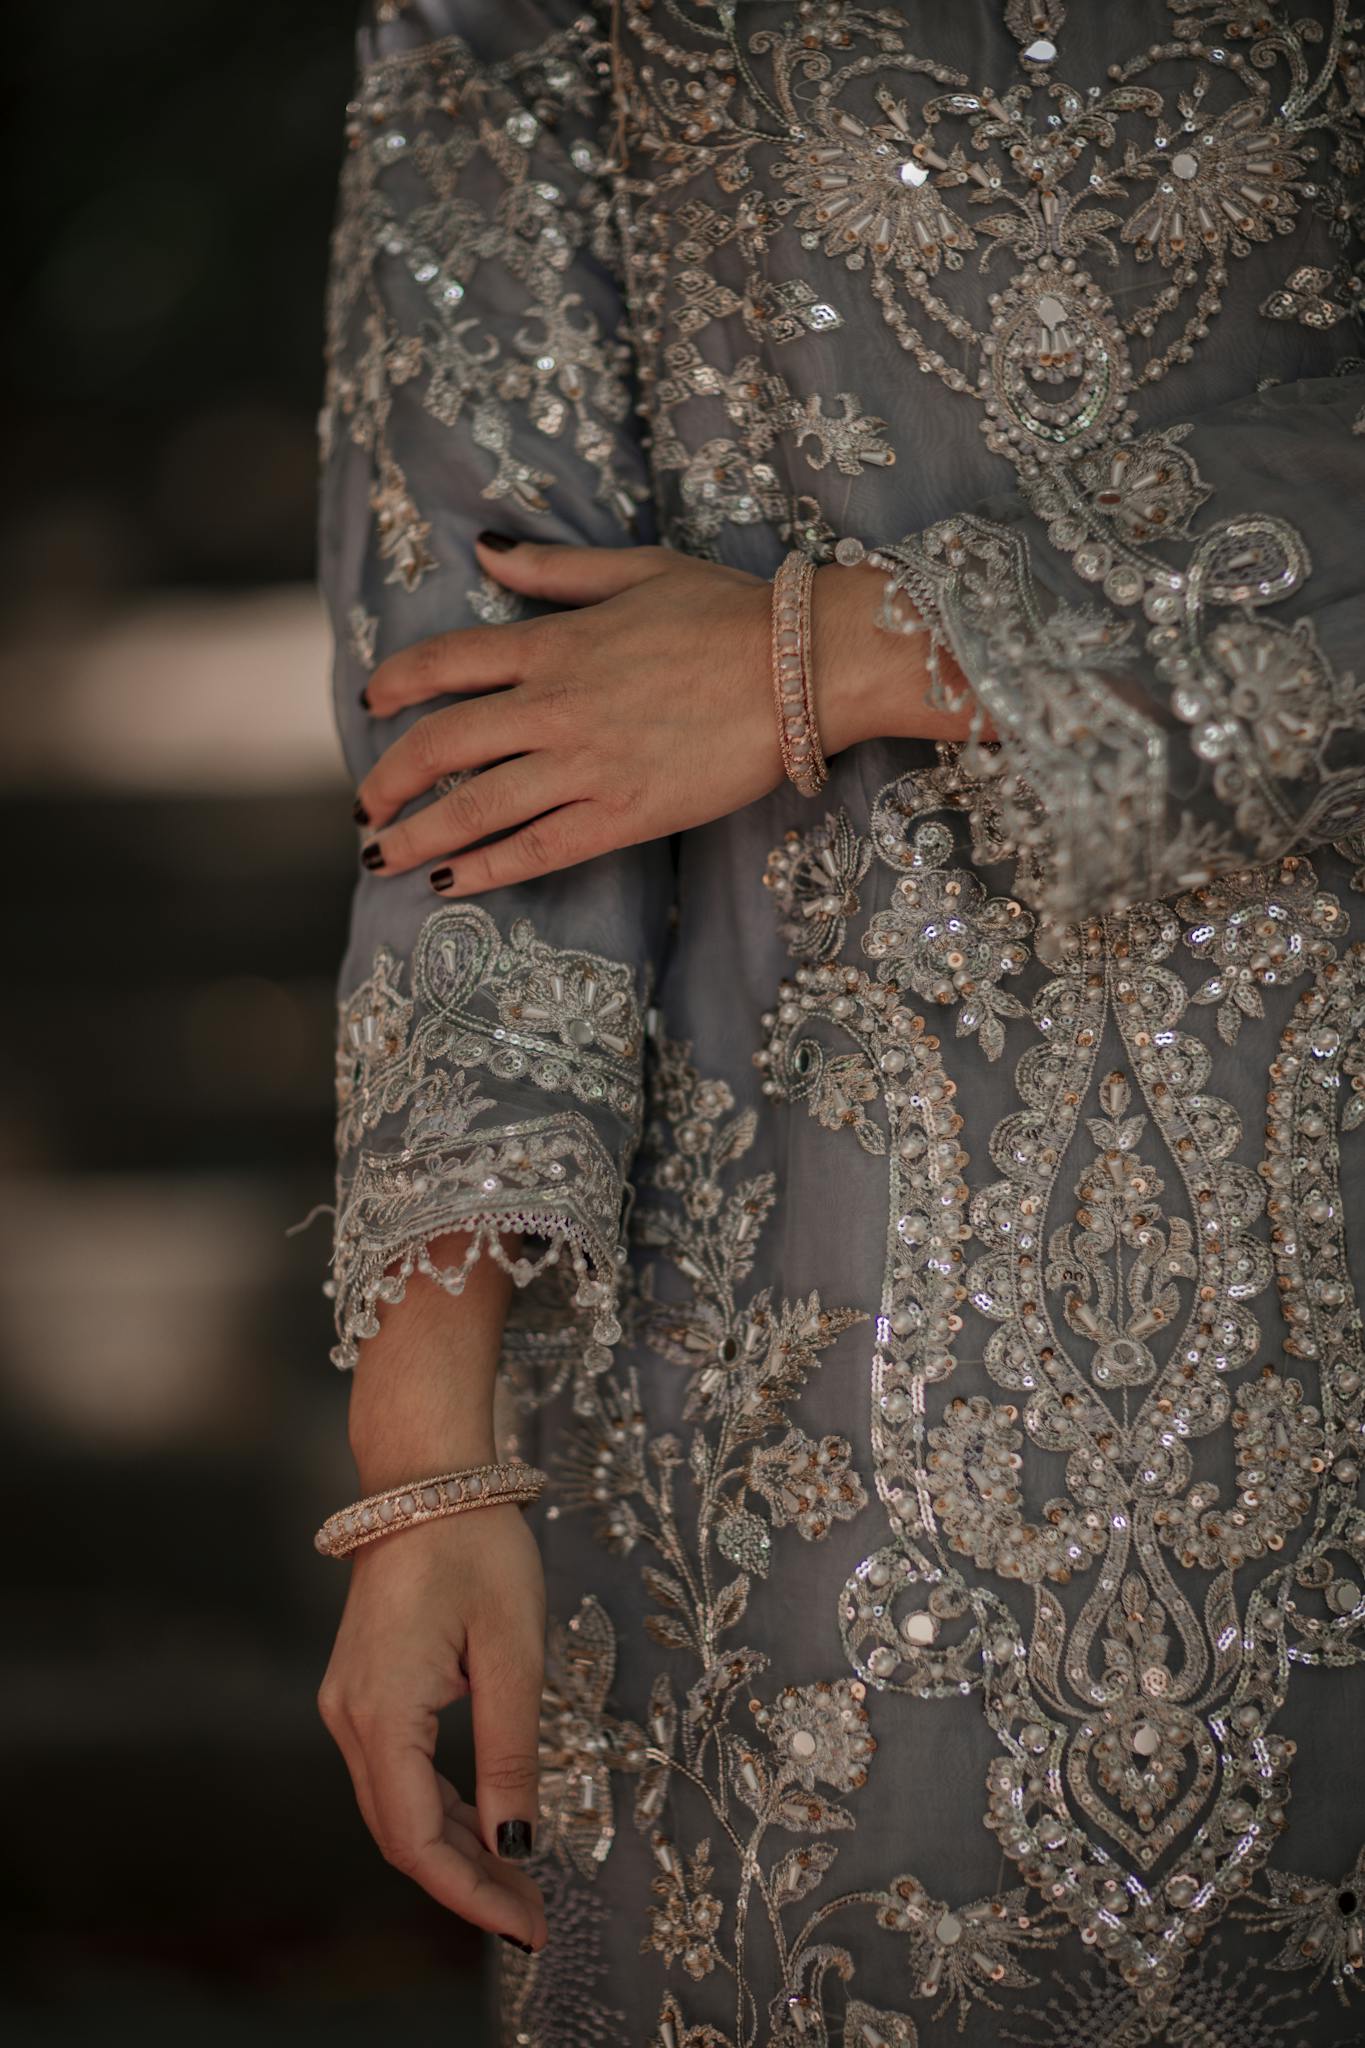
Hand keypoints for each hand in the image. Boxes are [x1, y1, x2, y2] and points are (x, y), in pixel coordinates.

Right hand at [317, 1503, 548, 1949]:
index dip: (471, 1894)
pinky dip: (438, 1807)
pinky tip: (485, 1824)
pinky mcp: (363, 1688)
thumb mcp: (512, 1652)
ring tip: (519, 1881)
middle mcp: (349, 1716)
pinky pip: (394, 1770)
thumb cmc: (475, 1548)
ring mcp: (349, 1701)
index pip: (417, 1839)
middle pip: (400, 1832)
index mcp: (382, 1712)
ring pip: (395, 1805)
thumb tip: (515, 1844)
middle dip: (466, 1883)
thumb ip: (510, 1753)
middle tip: (534, 1916)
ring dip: (454, 1849)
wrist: (427, 1474)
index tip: (529, 1926)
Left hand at [353, 536, 979, 894]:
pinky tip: (448, 884)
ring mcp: (586, 764)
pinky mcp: (624, 813)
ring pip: (474, 807)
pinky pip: (536, 849)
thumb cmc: (731, 611)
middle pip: (440, 745)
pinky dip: (484, 870)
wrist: (803, 667)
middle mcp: (554, 706)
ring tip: (381, 858)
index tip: (369, 702)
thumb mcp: (636, 570)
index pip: (444, 663)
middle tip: (364, 806)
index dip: (395, 684)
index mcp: (554, 642)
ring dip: (416, 836)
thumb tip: (483, 548)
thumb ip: (553, 570)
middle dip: (387, 779)